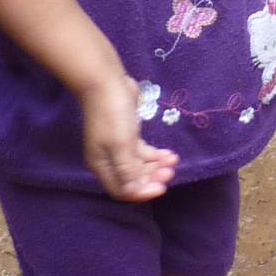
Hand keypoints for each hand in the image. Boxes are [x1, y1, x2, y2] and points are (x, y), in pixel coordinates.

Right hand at [78, 72, 176, 200]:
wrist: (107, 83)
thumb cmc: (112, 115)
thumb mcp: (121, 144)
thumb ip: (127, 168)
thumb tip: (132, 191)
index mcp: (103, 166)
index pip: (122, 190)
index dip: (141, 192)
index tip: (161, 188)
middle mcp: (109, 160)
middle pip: (132, 179)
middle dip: (152, 178)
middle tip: (170, 172)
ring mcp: (118, 147)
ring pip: (139, 165)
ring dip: (156, 166)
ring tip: (173, 161)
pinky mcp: (128, 134)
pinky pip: (142, 151)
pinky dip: (155, 154)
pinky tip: (169, 154)